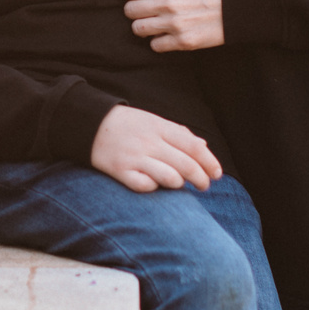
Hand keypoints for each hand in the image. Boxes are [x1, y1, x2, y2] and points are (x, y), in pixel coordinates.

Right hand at [90, 104, 221, 191]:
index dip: (210, 162)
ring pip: (170, 178)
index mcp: (161, 128)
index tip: (217, 174)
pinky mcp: (120, 171)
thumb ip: (179, 133)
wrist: (90, 124)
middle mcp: (150, 142)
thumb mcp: (155, 121)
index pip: (194, 147)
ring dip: (179, 184)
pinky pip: (144, 186)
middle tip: (204, 186)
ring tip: (179, 185)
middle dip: (201, 179)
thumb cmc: (129, 125)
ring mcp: (135, 157)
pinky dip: (154, 188)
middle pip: (186, 165)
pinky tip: (154, 185)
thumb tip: (203, 146)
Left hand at [124, 0, 224, 51]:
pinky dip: (159, 42)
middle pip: (130, 11)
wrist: (239, 6)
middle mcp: (166, 2)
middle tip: (145, 13)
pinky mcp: (182, 41)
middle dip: (135, 12)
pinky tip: (168, 36)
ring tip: (155, 25)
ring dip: (144, 28)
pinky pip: (155, 46)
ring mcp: (173, 23)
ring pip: (138, 29)